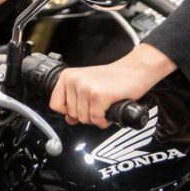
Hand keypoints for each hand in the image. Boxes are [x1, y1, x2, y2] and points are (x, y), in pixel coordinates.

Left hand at [50, 45, 175, 127]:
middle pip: (71, 115)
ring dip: (96, 118)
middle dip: (86, 115)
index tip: (81, 108)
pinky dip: (104, 120)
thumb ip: (75, 101)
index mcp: (67, 76)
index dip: (69, 112)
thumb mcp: (88, 85)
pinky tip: (109, 110)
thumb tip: (69, 119)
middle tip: (98, 105)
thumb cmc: (113, 78)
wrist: (134, 70)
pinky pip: (96, 119)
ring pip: (83, 119)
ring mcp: (86, 87)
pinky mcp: (99, 95)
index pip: (55, 105)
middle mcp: (74, 80)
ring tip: (105, 106)